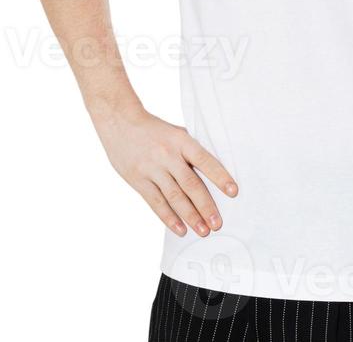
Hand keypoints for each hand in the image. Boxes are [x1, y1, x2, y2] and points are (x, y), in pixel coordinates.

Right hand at [94, 105, 236, 237]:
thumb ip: (190, 151)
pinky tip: (179, 229)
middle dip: (205, 206)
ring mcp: (151, 168)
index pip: (204, 160)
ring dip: (190, 216)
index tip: (233, 192)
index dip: (219, 176)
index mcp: (180, 141)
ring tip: (203, 230)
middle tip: (217, 224)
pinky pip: (155, 202)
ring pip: (174, 196)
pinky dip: (168, 217)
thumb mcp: (175, 133)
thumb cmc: (152, 129)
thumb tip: (212, 173)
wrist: (119, 121)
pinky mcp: (138, 179)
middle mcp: (167, 155)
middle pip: (190, 184)